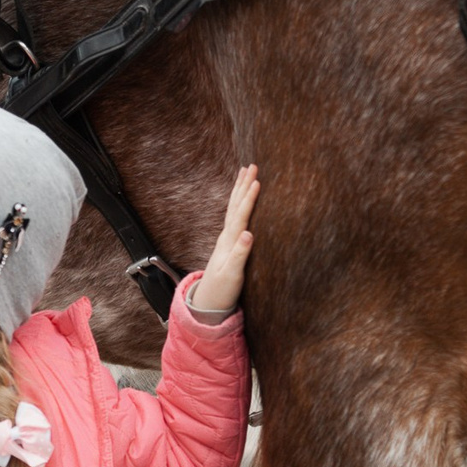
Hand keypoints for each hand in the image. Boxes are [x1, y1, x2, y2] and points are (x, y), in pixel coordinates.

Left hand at [187, 164, 257, 318]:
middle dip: (244, 185)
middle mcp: (227, 236)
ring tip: (245, 171)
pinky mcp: (229, 241)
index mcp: (229, 242)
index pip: (240, 215)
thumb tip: (250, 233)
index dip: (249, 198)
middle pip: (235, 205)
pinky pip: (235, 214)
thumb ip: (240, 254)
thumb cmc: (223, 289)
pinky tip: (242, 195)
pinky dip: (239, 201)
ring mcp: (227, 237)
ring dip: (240, 189)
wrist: (209, 300)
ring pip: (234, 207)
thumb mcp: (233, 274)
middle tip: (252, 165)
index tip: (257, 181)